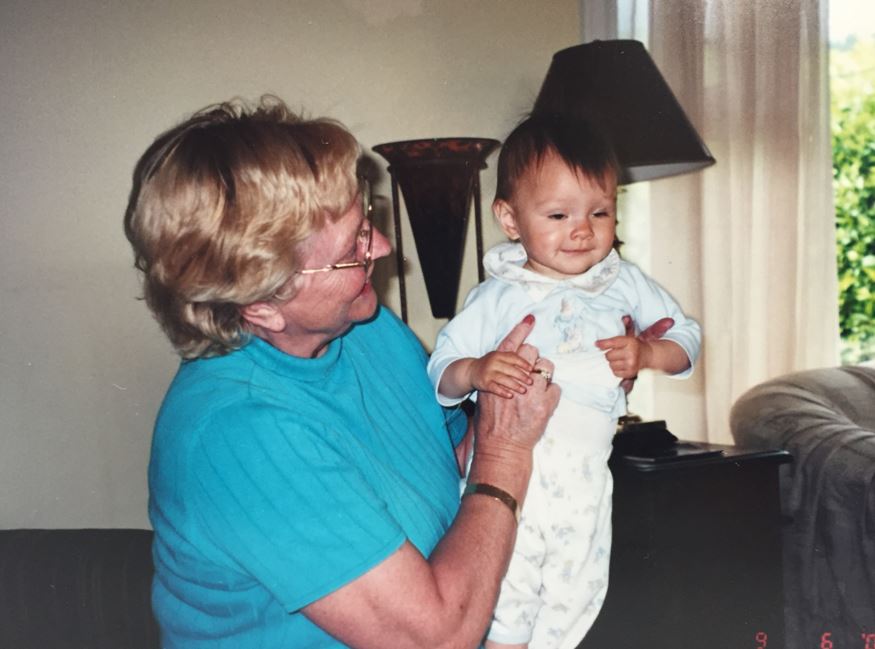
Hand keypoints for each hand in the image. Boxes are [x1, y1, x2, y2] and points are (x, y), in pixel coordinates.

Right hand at [468, 351, 532, 398]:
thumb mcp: (500, 358)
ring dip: (514, 385)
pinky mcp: (483, 383)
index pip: (513, 357)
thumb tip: (531, 365)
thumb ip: (513, 360)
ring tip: (524, 390)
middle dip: (522, 376)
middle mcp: (493, 362)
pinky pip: (494, 388)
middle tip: (531, 382)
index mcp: (499, 355)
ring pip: (503, 379)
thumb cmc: (491, 365)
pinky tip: (510, 395)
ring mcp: (487, 373)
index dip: (523, 363)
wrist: (472, 371)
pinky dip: (503, 391)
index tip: (531, 369)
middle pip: (510, 369)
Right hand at [473, 315, 559, 455]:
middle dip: (533, 360)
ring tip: (536, 390)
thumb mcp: (487, 395)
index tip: (531, 317)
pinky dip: (551, 395)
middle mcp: (514, 379)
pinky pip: (556, 388)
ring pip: (546, 368)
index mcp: (497, 374)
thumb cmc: (491, 423)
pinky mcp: (544, 405)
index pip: (509, 345)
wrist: (501, 446)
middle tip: (531, 374)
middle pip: (531, 352)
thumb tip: (513, 369)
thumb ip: (500, 379)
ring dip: (544, 376)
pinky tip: (543, 404)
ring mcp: (531, 392)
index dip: (521, 329)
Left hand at [597, 316, 674, 390]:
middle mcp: (631, 353)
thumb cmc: (636, 346)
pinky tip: (622, 365)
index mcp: (630, 342)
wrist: (649, 357)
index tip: (596, 344)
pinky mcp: (630, 373)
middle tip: (615, 353)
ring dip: (613, 363)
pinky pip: (615, 372)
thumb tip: (625, 318)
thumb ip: (626, 328)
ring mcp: (631, 364)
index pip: (612, 342)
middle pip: (608, 355)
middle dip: (610, 354)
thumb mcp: (631, 336)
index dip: (603, 344)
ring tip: (619, 359)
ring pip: (611, 364)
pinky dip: (616, 370)